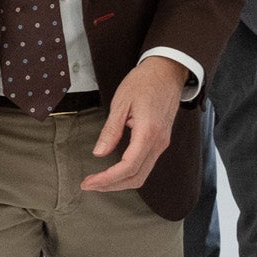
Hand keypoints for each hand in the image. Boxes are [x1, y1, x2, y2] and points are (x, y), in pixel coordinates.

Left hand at [82, 55, 189, 192]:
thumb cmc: (144, 82)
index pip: (128, 167)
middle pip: (136, 177)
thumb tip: (99, 153)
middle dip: (111, 186)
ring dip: (120, 182)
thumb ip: (111, 130)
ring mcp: (162, 143)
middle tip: (89, 184)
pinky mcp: (161, 141)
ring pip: (142, 174)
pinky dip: (129, 173)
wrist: (167, 71)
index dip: (107, 179)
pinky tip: (114, 170)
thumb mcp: (121, 102)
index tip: (89, 182)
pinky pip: (146, 165)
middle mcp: (159, 142)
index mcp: (148, 132)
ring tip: (99, 180)